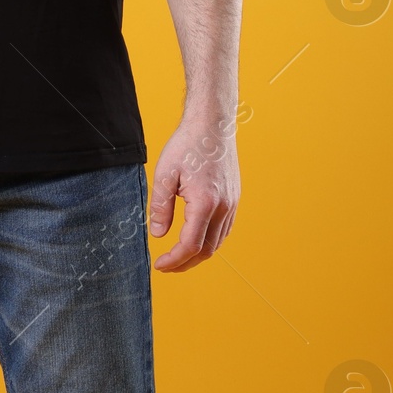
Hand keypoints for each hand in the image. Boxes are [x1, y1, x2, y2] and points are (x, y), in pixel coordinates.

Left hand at [149, 108, 240, 271]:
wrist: (212, 125)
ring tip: (178, 257)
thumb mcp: (164, 174)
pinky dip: (209, 242)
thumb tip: (158, 234)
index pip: (190, 245)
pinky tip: (195, 240)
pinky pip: (224, 230)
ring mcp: (232, 204)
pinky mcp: (234, 199)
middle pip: (207, 250)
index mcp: (205, 203)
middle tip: (166, 267)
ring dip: (198, 255)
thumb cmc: (187, 146)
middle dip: (186, 263)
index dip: (174, 260)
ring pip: (218, 242)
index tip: (159, 265)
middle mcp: (223, 208)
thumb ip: (161, 206)